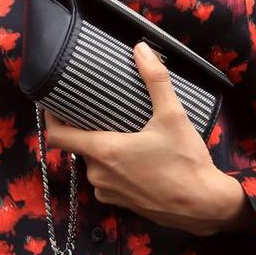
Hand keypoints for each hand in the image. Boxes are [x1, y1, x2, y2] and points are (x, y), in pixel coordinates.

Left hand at [44, 42, 255, 236]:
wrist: (205, 206)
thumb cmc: (185, 161)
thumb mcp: (173, 116)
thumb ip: (155, 80)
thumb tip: (141, 48)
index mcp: (104, 152)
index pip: (57, 136)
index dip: (51, 118)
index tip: (53, 103)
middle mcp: (99, 175)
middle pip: (79, 147)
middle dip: (87, 130)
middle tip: (99, 112)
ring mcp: (109, 192)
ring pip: (94, 164)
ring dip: (102, 149)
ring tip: (119, 131)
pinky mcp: (121, 204)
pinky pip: (108, 180)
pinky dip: (114, 168)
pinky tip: (133, 157)